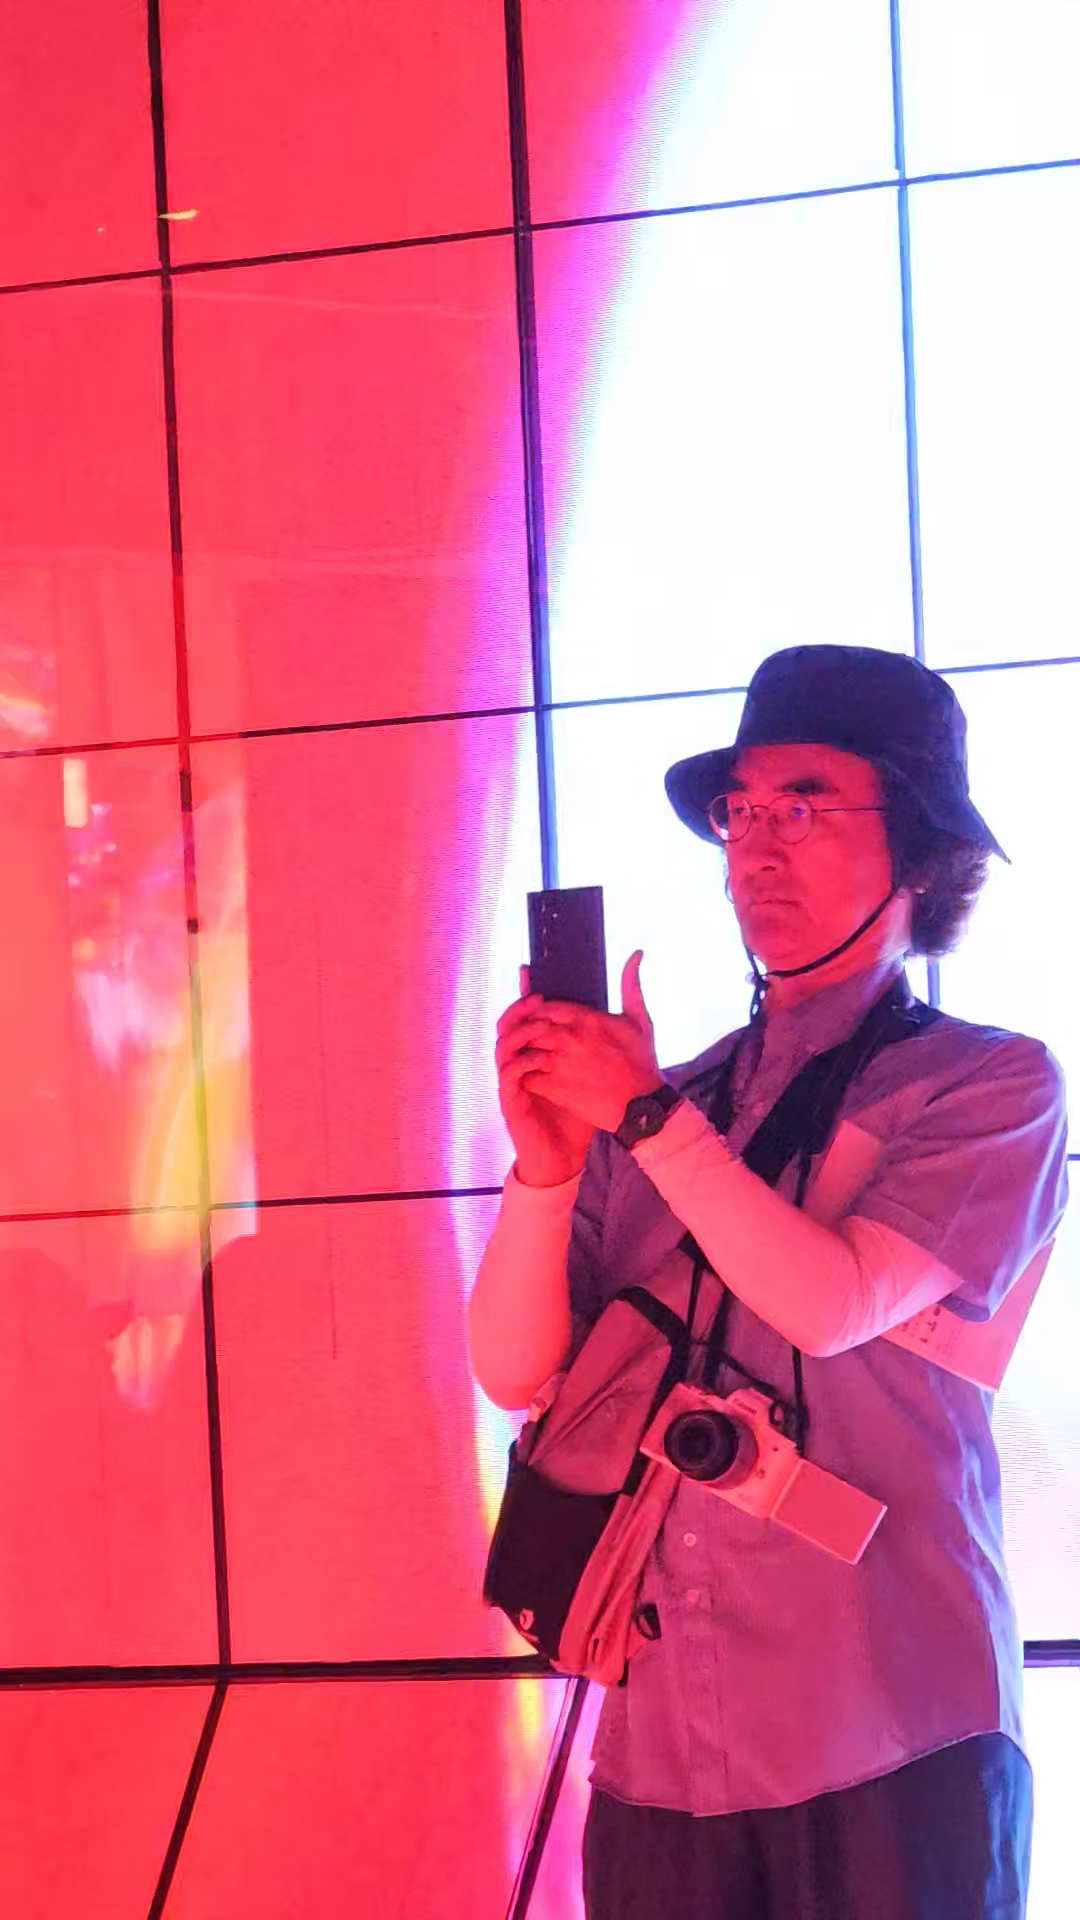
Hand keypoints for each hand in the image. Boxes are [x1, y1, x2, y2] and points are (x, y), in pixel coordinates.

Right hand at [495, 966, 597, 1186]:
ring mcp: (514, 1082)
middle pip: (509, 1026)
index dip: (527, 995)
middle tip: (537, 996)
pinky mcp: (512, 1100)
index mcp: (537, 1053)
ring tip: (536, 1021)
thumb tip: (615, 1016)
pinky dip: (519, 1062)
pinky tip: (536, 1056)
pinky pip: (509, 1076)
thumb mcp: (594, 1075)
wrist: (566, 1156)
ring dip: (517, 1031)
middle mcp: (521, 1063)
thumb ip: (600, 1045)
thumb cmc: (577, 1115)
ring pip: (502, 1046)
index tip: (533, 973)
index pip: (528, 1017)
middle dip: (519, 1008)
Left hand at [517, 951, 664, 1132]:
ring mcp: (560, 1063)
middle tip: (533, 1040)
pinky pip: (527, 1076)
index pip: (543, 1005)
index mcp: (586, 1018)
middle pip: (531, 1026)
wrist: (642, 1107)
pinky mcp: (555, 1088)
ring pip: (526, 1049)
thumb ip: (631, 985)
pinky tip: (536, 1078)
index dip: (538, 1011)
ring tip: (533, 1059)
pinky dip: (528, 1076)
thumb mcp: (639, 1020)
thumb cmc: (642, 1063)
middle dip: (529, 1032)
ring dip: (526, 1053)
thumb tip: (636, 953)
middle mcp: (569, 1038)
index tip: (541, 1020)